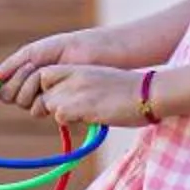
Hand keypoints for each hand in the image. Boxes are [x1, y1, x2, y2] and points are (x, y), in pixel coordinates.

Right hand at [0, 28, 95, 109]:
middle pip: (7, 96)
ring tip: (44, 72)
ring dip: (29, 86)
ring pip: (22, 104)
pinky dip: (41, 99)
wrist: (88, 55)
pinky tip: (51, 88)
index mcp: (19, 76)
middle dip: (14, 83)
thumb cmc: (62, 49)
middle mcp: (28, 90)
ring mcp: (41, 100)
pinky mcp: (56, 108)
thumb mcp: (32, 53)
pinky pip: (39, 111)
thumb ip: (11, 65)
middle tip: (30, 68)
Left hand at [36, 61, 150, 129]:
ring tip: (84, 114)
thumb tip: (64, 107)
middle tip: (70, 112)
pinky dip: (70, 121)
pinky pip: (59, 117)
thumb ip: (79, 88)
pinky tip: (90, 117)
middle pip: (41, 92)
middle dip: (49, 104)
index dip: (46, 89)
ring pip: (47, 105)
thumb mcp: (99, 80)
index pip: (43, 75)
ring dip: (61, 113)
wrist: (148, 93)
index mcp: (77, 68)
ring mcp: (73, 90)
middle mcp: (71, 76)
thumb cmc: (130, 92)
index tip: (55, 99)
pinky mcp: (78, 106)